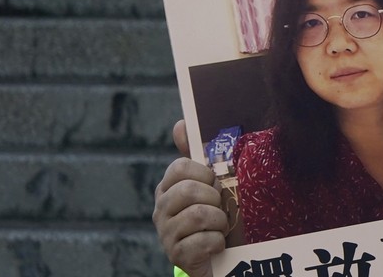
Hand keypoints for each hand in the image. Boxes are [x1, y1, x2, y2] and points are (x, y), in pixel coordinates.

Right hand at [153, 120, 228, 276]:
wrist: (215, 258)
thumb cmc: (212, 215)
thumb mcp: (207, 185)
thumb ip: (196, 155)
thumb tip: (181, 123)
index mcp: (167, 188)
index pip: (180, 167)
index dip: (203, 173)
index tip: (213, 183)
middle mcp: (161, 209)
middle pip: (189, 190)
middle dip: (214, 198)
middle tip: (220, 208)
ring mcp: (166, 234)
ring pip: (199, 215)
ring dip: (220, 221)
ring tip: (221, 227)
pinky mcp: (177, 256)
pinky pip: (204, 241)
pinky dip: (218, 242)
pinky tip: (217, 244)